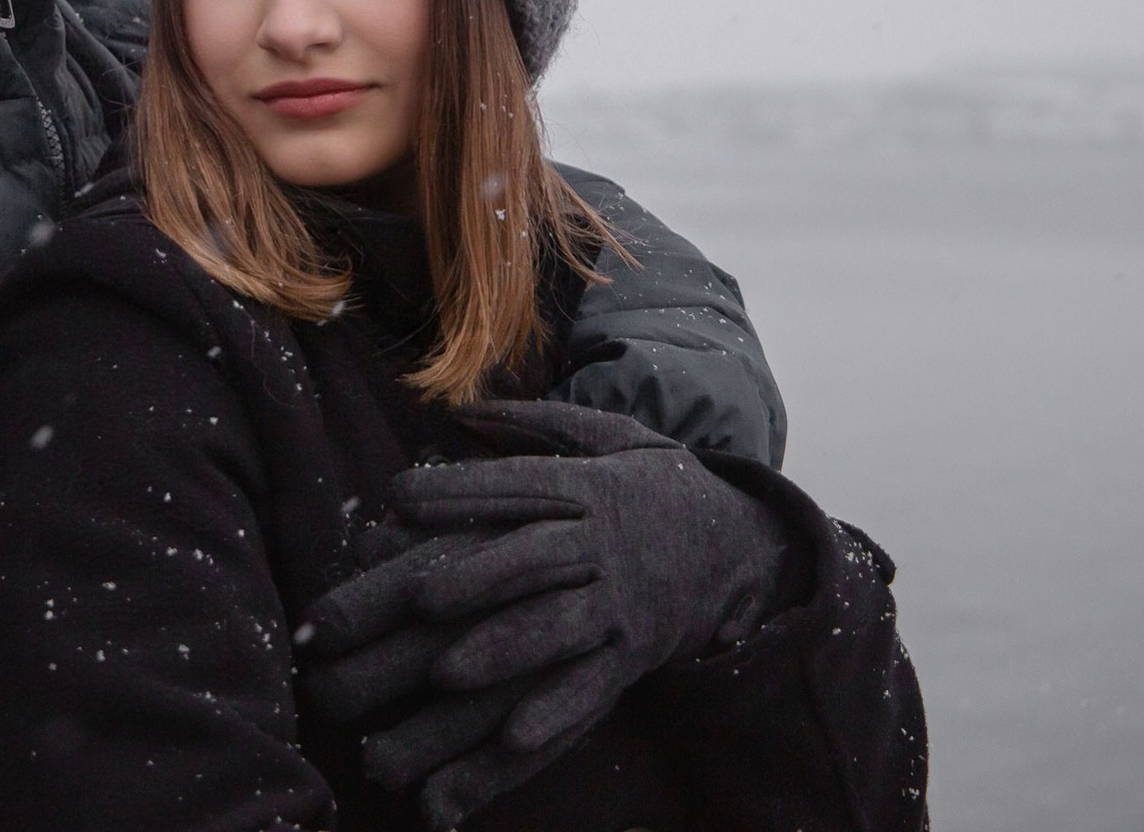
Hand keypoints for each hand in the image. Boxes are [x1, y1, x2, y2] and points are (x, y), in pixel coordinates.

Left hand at [300, 399, 798, 827]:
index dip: (456, 490)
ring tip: (445, 672)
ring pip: (558, 627)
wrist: (748, 544)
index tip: (395, 496)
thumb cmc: (659, 487)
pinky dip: (556, 711)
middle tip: (414, 598)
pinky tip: (514, 734)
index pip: (517, 485)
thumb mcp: (612, 437)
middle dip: (473, 577)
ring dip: (502, 650)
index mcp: (590, 486)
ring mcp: (622, 602)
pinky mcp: (637, 651)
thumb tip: (461, 408)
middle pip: (534, 558)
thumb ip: (535, 421)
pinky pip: (595, 685)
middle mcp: (603, 543)